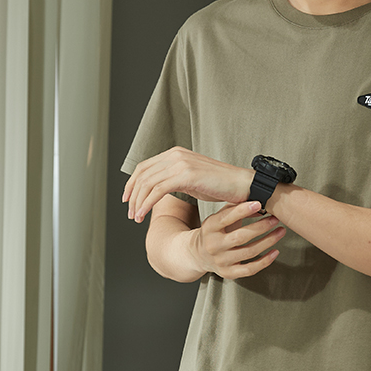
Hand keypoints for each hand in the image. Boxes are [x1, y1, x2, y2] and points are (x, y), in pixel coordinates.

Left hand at [122, 148, 253, 222]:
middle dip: (132, 195)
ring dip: (138, 202)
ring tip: (135, 217)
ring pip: (148, 183)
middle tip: (130, 213)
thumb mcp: (191, 178)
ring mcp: (181, 163)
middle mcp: (176, 154)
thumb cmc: (220, 185)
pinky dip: (147, 204)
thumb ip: (173, 179)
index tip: (128, 199)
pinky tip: (143, 214)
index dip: (132, 184)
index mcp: (175, 153)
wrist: (242, 185)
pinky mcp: (186, 175)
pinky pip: (158, 190)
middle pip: (142, 174)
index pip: (144, 166)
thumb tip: (156, 190)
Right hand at [190, 201, 285, 279]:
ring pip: (249, 252)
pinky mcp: (228, 273)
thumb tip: (259, 202)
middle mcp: (213, 245)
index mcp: (209, 227)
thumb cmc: (213, 232)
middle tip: (275, 219)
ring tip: (280, 231)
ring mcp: (221, 261)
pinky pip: (250, 269)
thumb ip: (235, 209)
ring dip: (268, 241)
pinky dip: (265, 261)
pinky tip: (275, 251)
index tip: (259, 204)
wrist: (198, 254)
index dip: (243, 210)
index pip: (226, 218)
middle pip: (241, 237)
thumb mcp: (218, 218)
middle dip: (261, 227)